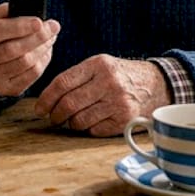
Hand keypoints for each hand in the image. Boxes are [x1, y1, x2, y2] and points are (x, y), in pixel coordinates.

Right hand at [0, 2, 58, 96]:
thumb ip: (6, 12)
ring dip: (43, 48)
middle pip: (12, 49)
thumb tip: (27, 9)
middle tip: (53, 27)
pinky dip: (43, 61)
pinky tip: (46, 51)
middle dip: (37, 37)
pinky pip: (31, 75)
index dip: (18, 26)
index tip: (39, 21)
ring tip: (51, 37)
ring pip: (24, 62)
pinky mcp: (5, 88)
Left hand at [34, 55, 170, 135]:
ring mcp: (118, 102)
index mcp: (98, 64)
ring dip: (70, 123)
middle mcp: (108, 82)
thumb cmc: (119, 75)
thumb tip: (47, 99)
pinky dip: (87, 129)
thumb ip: (76, 77)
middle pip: (69, 104)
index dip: (46, 98)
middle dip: (55, 115)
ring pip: (79, 120)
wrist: (155, 84)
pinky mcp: (125, 120)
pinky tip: (91, 121)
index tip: (39, 108)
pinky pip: (93, 130)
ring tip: (72, 119)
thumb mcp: (100, 65)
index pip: (62, 83)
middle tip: (52, 118)